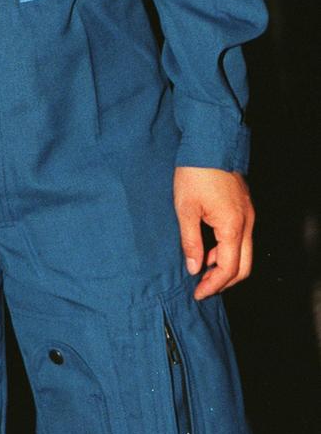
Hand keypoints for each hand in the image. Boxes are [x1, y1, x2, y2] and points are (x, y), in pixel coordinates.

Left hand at [173, 166, 254, 299]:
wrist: (209, 140)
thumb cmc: (195, 172)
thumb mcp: (185, 208)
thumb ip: (191, 241)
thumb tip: (193, 268)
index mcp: (232, 227)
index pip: (228, 269)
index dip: (213, 285)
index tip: (197, 293)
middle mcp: (247, 222)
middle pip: (244, 266)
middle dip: (224, 281)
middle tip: (203, 287)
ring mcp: (248, 213)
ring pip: (244, 251)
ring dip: (226, 264)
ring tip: (201, 267)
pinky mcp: (244, 205)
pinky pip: (241, 236)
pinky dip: (228, 248)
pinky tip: (208, 245)